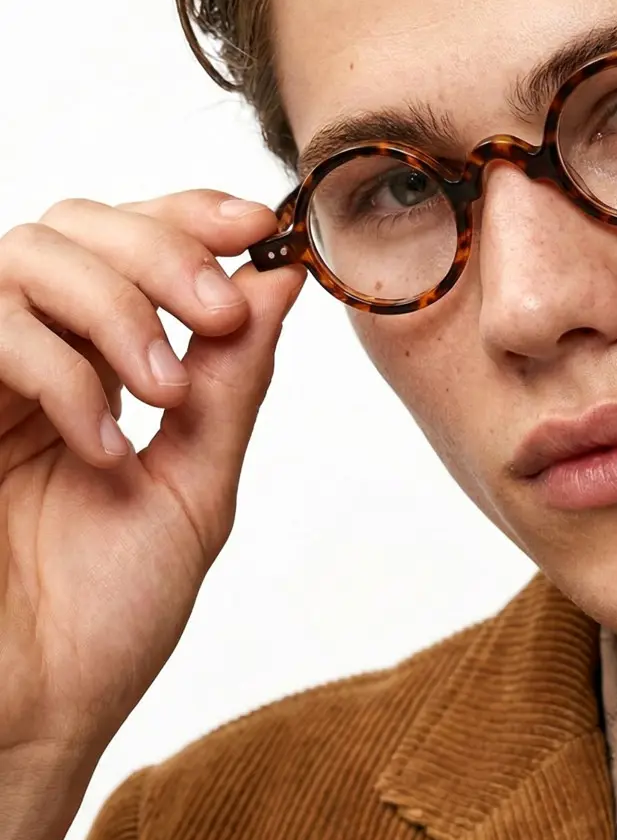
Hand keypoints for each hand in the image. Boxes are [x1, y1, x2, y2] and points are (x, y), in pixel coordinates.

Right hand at [0, 191, 304, 803]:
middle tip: (218, 313)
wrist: (34, 711)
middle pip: (78, 224)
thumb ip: (231, 380)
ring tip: (161, 392)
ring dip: (114, 308)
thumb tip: (278, 281)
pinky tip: (101, 442)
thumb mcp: (196, 479)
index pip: (133, 242)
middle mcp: (33, 355)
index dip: (191, 215)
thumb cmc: (110, 611)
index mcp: (99, 365)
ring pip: (29, 255)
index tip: (258, 224)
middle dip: (162, 250)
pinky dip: (59, 371)